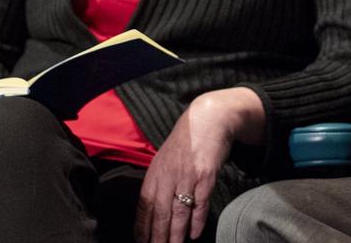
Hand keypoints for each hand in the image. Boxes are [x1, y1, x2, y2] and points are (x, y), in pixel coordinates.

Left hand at [134, 88, 265, 242]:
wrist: (209, 120)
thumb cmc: (186, 143)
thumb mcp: (164, 159)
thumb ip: (158, 182)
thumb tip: (151, 210)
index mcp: (155, 173)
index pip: (144, 205)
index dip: (142, 226)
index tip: (142, 242)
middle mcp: (169, 175)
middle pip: (160, 212)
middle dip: (158, 236)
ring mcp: (188, 175)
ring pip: (179, 211)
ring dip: (176, 234)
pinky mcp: (206, 175)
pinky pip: (200, 202)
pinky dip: (197, 220)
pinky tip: (194, 234)